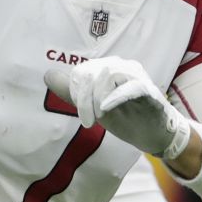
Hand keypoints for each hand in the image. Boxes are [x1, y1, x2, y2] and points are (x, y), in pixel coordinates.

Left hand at [44, 58, 190, 159]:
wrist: (153, 133)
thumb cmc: (125, 117)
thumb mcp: (93, 106)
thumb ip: (72, 92)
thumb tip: (48, 75)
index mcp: (108, 68)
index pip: (82, 72)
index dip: (76, 93)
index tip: (84, 116)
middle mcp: (122, 67)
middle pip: (92, 72)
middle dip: (84, 98)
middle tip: (88, 120)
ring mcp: (136, 77)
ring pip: (108, 75)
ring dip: (98, 97)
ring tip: (100, 116)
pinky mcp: (149, 90)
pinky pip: (132, 86)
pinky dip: (116, 96)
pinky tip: (106, 108)